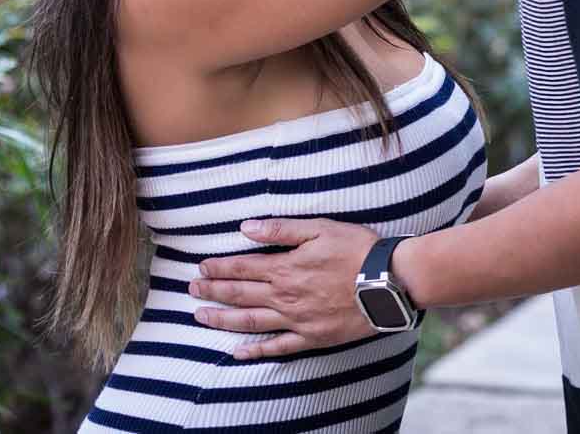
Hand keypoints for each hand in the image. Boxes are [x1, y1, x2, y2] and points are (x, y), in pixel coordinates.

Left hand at [189, 218, 380, 359]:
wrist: (387, 283)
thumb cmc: (358, 250)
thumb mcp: (321, 228)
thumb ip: (282, 228)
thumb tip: (247, 226)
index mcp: (286, 268)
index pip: (243, 267)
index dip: (219, 267)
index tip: (201, 267)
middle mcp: (285, 296)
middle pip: (240, 294)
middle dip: (213, 291)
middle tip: (192, 289)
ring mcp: (296, 320)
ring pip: (250, 321)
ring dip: (222, 319)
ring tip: (200, 317)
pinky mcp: (310, 337)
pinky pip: (277, 347)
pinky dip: (255, 350)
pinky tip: (237, 351)